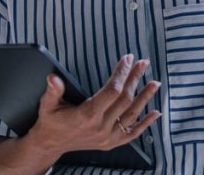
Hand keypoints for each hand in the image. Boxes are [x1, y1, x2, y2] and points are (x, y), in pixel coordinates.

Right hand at [26, 54, 160, 158]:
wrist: (50, 145)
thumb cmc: (50, 121)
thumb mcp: (48, 105)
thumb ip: (53, 91)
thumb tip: (53, 78)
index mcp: (87, 115)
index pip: (112, 91)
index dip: (122, 73)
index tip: (127, 59)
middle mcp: (100, 127)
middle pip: (125, 99)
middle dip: (135, 78)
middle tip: (143, 63)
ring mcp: (107, 137)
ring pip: (132, 114)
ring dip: (145, 97)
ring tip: (155, 83)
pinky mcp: (111, 143)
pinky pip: (132, 133)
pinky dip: (145, 124)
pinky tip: (156, 112)